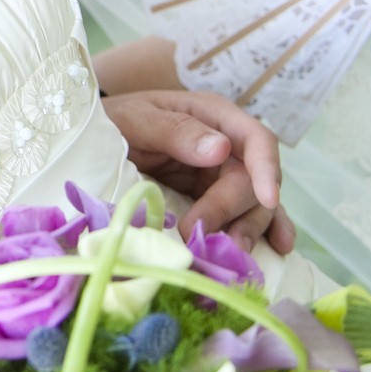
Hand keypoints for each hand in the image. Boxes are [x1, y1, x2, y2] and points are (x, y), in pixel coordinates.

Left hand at [102, 89, 294, 253]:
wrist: (94, 140)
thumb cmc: (117, 121)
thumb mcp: (137, 119)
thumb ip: (175, 131)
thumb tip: (220, 149)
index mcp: (213, 116)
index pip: (256, 139)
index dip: (266, 169)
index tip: (267, 199)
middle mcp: (227, 144)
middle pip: (253, 180)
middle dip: (237, 211)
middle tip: (211, 239)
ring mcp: (222, 172)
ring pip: (254, 203)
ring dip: (249, 229)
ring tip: (235, 255)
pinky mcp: (215, 196)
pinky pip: (246, 213)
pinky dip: (262, 230)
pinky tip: (277, 248)